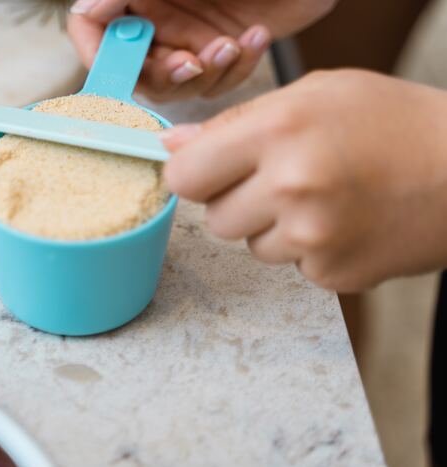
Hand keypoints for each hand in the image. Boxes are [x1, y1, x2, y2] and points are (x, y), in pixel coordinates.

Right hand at [67, 0, 335, 101]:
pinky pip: (221, 80)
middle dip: (168, 74)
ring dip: (208, 73)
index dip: (101, 58)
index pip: (93, 34)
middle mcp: (160, 18)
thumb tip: (85, 9)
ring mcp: (193, 35)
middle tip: (193, 62)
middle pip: (138, 72)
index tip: (123, 69)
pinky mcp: (227, 47)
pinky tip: (256, 37)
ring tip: (232, 44)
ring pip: (181, 84)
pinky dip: (240, 66)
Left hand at [161, 70, 446, 291]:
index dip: (192, 174)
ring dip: (273, 226)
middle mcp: (291, 186)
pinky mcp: (332, 273)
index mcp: (278, 131)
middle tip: (282, 179)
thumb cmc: (392, 122)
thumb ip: (235, 122)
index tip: (206, 171)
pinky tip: (343, 222)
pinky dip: (308, 249)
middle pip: (214, 218)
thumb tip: (173, 144)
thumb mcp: (314, 94)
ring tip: (323, 198)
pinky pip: (290, 265)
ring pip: (251, 245)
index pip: (184, 175)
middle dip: (237, 200)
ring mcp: (312, 237)